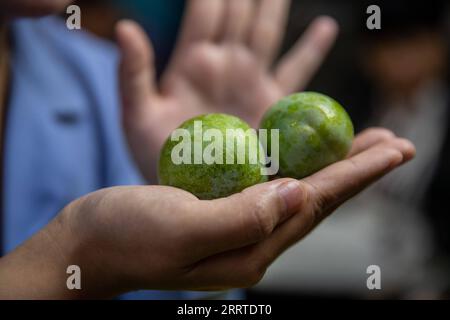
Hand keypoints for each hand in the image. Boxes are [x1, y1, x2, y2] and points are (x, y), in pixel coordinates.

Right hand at [0, 129, 414, 297]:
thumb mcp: (182, 228)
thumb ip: (242, 218)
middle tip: (395, 143)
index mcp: (250, 250)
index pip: (315, 205)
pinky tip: (306, 154)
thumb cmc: (127, 237)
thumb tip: (297, 194)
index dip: (357, 176)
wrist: (89, 244)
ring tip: (363, 145)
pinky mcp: (221, 209)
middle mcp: (252, 241)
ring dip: (333, 166)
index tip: (394, 150)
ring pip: (298, 191)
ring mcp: (237, 225)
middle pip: (318, 200)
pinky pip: (269, 185)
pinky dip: (295, 166)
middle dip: (358, 171)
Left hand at [115, 0, 338, 180]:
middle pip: (239, 14)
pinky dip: (312, 50)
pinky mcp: (272, 103)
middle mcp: (225, 64)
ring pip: (267, 33)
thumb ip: (133, 73)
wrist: (188, 188)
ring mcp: (251, 81)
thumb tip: (124, 26)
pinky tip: (327, 27)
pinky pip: (297, 71)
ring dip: (274, 8)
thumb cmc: (157, 154)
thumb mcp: (137, 116)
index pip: (205, 12)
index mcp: (193, 62)